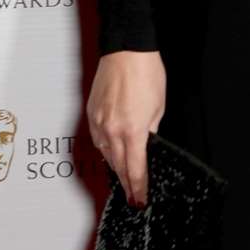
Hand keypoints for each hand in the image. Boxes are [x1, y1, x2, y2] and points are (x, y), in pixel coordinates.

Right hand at [87, 50, 165, 204]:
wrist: (126, 50)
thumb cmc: (146, 72)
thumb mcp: (158, 106)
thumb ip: (151, 130)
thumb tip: (146, 144)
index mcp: (132, 130)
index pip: (135, 169)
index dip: (138, 187)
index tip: (140, 199)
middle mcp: (112, 130)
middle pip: (118, 166)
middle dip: (127, 183)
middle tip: (133, 196)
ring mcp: (98, 122)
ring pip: (106, 154)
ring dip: (115, 168)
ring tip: (124, 179)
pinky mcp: (91, 113)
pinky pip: (97, 140)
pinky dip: (105, 150)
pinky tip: (111, 154)